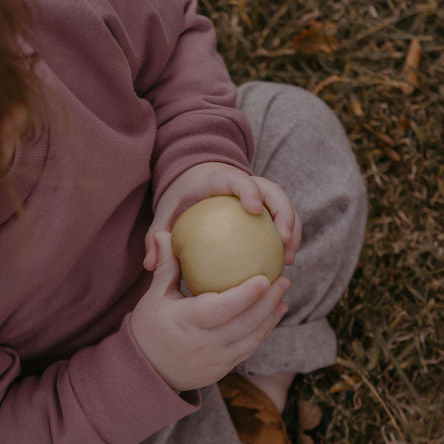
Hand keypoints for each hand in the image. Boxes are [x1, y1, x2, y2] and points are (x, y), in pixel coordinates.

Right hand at [131, 232, 289, 391]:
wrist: (147, 370)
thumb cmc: (150, 327)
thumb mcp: (155, 296)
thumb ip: (166, 266)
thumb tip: (164, 233)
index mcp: (188, 322)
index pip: (222, 309)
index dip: (246, 295)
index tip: (265, 278)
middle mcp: (204, 343)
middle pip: (245, 323)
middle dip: (269, 302)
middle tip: (284, 280)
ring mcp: (216, 359)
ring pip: (251, 338)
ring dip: (271, 317)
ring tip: (283, 297)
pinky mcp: (222, 369)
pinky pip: (248, 350)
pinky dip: (263, 333)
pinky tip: (272, 316)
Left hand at [144, 162, 301, 270]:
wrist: (195, 179)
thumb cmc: (180, 197)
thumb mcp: (166, 213)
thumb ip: (157, 235)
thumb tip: (150, 265)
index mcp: (219, 177)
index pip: (238, 178)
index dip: (249, 189)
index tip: (255, 209)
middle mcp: (246, 181)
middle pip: (273, 190)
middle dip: (283, 213)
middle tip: (283, 242)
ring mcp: (260, 191)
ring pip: (285, 204)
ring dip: (293, 229)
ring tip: (289, 259)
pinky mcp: (268, 204)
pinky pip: (283, 218)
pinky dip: (289, 237)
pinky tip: (285, 263)